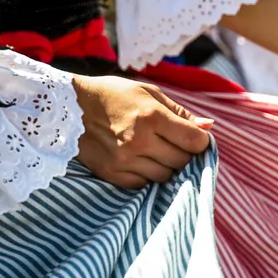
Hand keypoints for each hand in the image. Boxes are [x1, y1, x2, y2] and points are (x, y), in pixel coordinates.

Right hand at [71, 75, 212, 188]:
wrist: (69, 108)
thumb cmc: (113, 95)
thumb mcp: (148, 93)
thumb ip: (180, 112)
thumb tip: (209, 127)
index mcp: (151, 116)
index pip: (193, 140)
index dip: (200, 141)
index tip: (195, 138)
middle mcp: (139, 141)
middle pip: (181, 161)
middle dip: (183, 153)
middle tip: (172, 142)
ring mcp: (125, 160)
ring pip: (165, 176)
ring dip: (166, 165)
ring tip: (154, 150)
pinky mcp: (112, 174)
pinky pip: (143, 184)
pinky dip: (146, 175)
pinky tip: (138, 160)